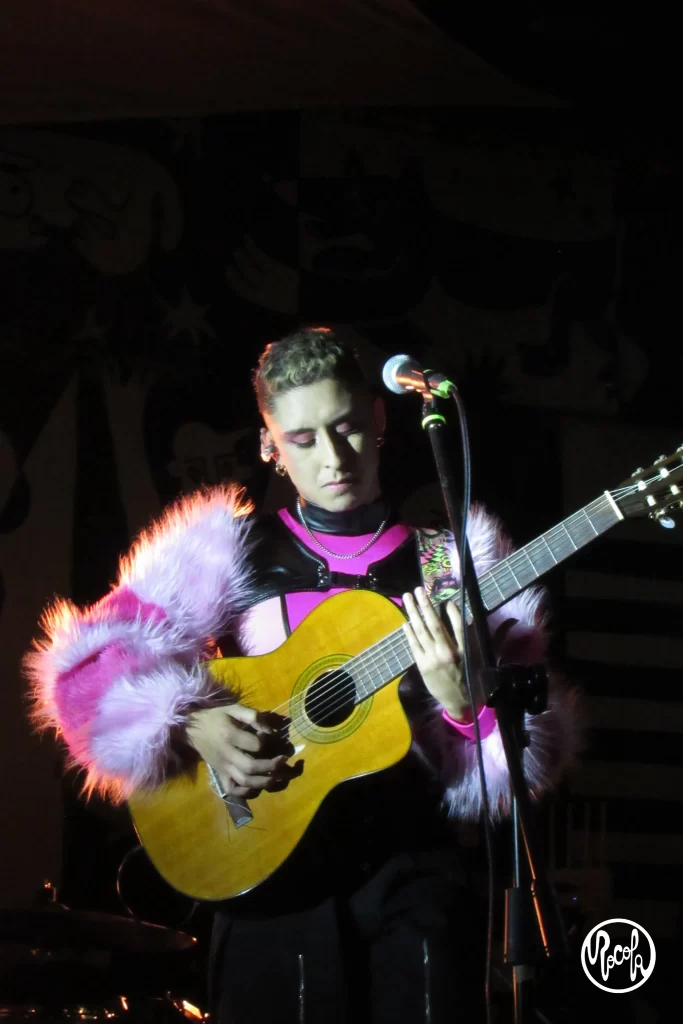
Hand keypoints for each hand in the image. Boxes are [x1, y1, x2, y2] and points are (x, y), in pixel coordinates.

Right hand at [185, 704, 287, 796]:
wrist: (192, 729)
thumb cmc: (216, 717)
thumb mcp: (233, 709)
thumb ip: (253, 716)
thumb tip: (270, 730)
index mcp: (229, 736)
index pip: (254, 745)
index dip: (267, 741)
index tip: (271, 737)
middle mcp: (226, 754)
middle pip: (250, 767)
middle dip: (271, 766)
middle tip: (283, 760)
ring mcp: (223, 767)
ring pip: (244, 782)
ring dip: (264, 782)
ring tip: (277, 776)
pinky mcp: (220, 775)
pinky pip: (232, 789)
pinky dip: (245, 793)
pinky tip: (257, 786)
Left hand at [402, 587, 472, 720]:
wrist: (460, 701)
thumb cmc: (468, 675)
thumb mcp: (472, 655)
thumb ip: (465, 635)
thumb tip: (455, 612)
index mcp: (464, 650)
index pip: (458, 624)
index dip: (451, 610)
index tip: (445, 598)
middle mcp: (448, 653)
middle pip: (434, 624)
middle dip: (425, 605)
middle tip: (417, 590)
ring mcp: (433, 659)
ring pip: (421, 632)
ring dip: (413, 613)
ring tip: (407, 599)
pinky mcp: (422, 666)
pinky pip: (414, 645)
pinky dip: (409, 632)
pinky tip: (405, 621)